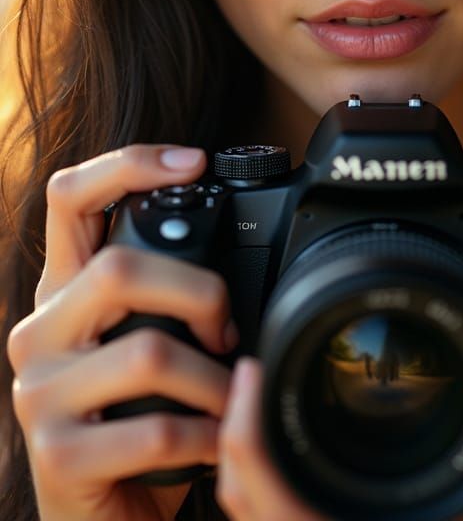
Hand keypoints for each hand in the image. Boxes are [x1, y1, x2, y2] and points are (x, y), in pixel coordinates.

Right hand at [7, 144, 237, 520]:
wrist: (105, 516)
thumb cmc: (140, 415)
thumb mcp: (147, 338)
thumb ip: (166, 290)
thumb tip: (239, 236)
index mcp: (63, 290)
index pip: (70, 197)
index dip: (129, 165)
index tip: (196, 160)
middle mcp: (40, 332)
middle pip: (120, 268)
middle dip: (201, 293)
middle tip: (228, 330)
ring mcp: (39, 395)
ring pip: (147, 352)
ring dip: (212, 379)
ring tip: (230, 397)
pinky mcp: (56, 456)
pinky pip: (155, 432)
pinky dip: (205, 437)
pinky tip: (212, 444)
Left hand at [216, 358, 462, 520]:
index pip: (267, 499)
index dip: (247, 436)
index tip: (254, 375)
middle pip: (243, 500)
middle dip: (235, 434)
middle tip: (252, 375)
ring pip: (250, 513)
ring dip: (245, 457)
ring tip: (258, 398)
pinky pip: (269, 518)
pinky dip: (263, 480)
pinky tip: (283, 443)